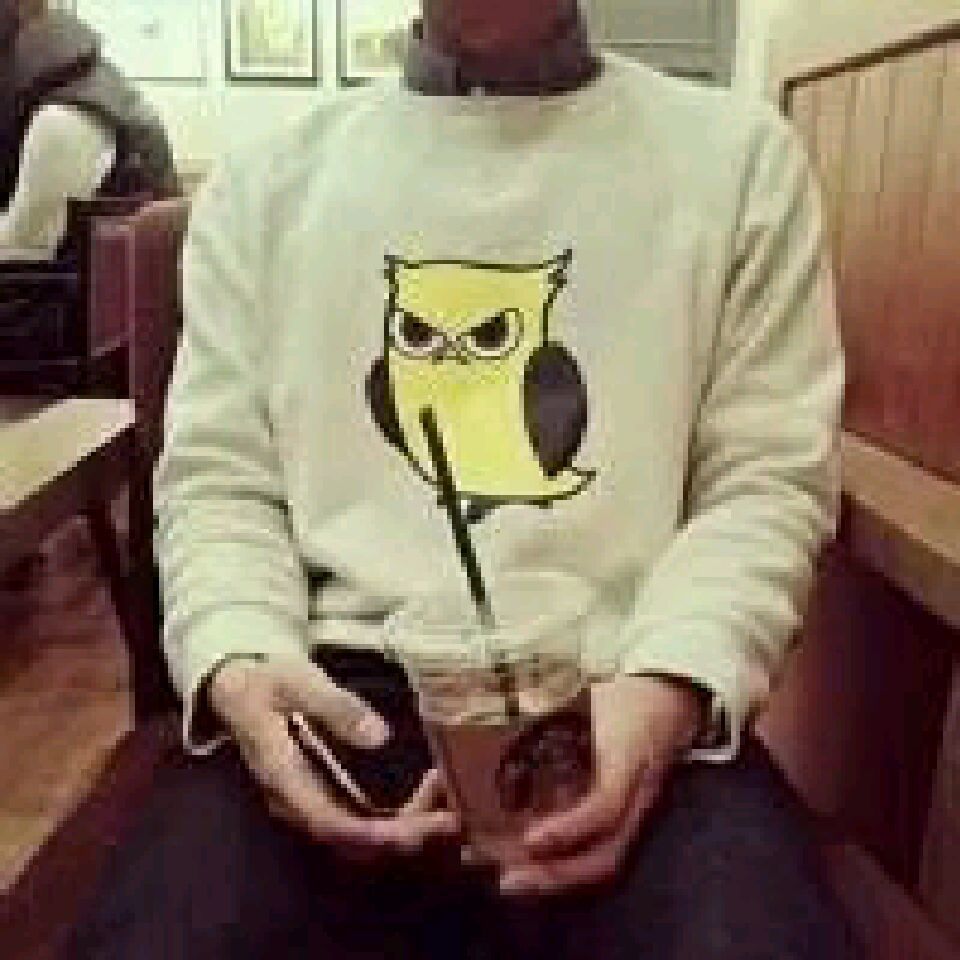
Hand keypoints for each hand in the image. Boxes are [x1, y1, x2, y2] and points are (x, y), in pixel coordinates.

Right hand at [208, 658, 458, 857]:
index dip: (376, 833)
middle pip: (351, 841)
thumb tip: (380, 737)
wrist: (237, 687)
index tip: (419, 826)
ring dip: (405, 829)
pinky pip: (361, 822)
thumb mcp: (298, 681)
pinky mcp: (323, 795)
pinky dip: (397, 818)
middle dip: (403, 835)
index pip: (331, 823)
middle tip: (451, 815)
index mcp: (284, 777)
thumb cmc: (265, 681)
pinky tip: (427, 797)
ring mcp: (309, 802)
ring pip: (359, 838)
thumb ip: (336, 706)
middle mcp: (296, 802)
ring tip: (450, 805)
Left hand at [498, 674, 704, 895]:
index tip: (530, 839)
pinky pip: (605, 847)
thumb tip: (511, 714)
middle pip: (607, 855)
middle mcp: (638, 795)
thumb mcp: (595, 698)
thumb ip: (557, 709)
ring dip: (561, 878)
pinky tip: (539, 862)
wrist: (673, 694)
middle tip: (508, 878)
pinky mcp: (632, 813)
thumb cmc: (629, 695)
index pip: (606, 806)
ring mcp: (639, 810)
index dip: (569, 829)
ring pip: (607, 861)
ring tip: (517, 880)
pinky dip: (570, 861)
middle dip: (557, 874)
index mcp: (628, 760)